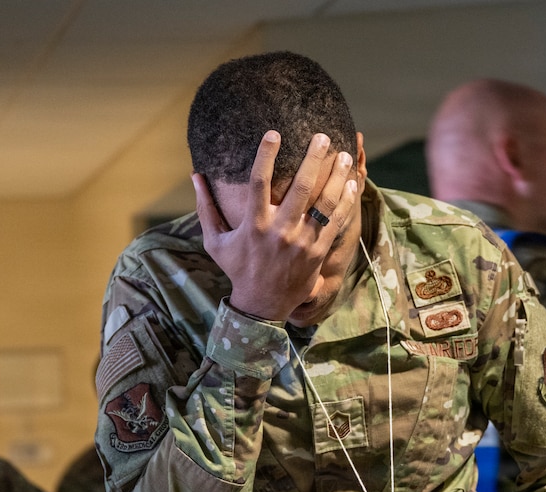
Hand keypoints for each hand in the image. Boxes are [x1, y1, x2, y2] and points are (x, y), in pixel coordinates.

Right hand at [193, 130, 358, 320]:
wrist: (261, 304)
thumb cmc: (237, 268)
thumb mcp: (214, 241)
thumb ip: (205, 207)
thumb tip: (195, 175)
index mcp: (253, 225)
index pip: (258, 181)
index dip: (266, 155)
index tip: (273, 133)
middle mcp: (278, 231)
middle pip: (300, 187)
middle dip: (313, 159)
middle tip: (323, 137)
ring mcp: (301, 242)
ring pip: (323, 203)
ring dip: (336, 177)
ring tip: (344, 156)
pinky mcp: (317, 253)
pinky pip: (334, 223)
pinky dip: (345, 203)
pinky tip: (351, 184)